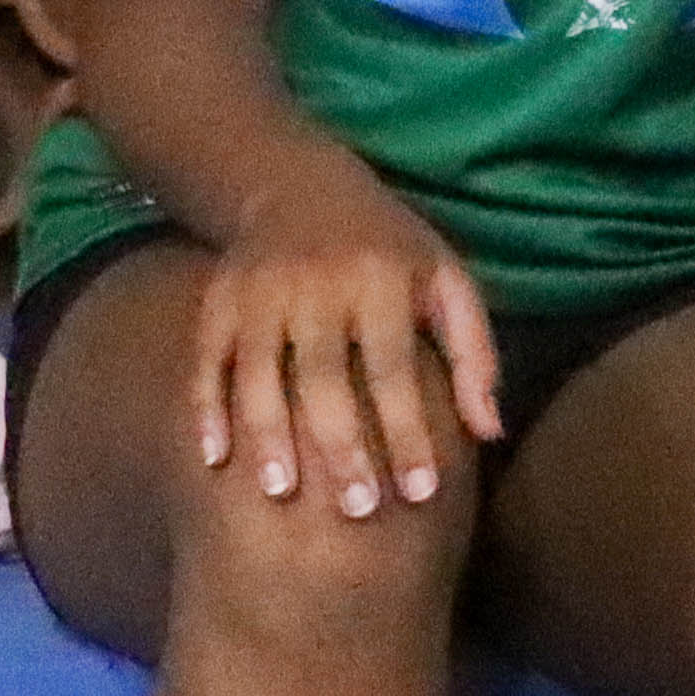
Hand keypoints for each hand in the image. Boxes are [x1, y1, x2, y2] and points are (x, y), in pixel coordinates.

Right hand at [188, 179, 498, 521]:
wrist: (301, 184)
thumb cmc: (390, 250)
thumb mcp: (444, 279)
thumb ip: (472, 352)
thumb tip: (489, 432)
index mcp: (381, 279)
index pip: (394, 367)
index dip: (407, 430)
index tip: (420, 491)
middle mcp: (317, 282)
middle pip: (324, 375)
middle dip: (340, 444)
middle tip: (357, 510)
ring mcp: (260, 290)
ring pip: (257, 370)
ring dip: (267, 433)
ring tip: (280, 493)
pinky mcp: (218, 299)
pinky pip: (205, 359)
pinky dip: (205, 408)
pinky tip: (213, 458)